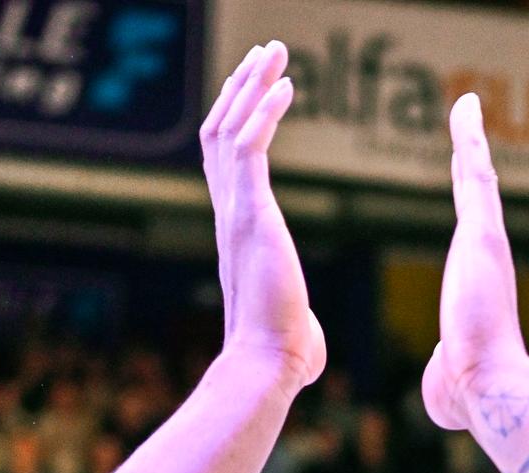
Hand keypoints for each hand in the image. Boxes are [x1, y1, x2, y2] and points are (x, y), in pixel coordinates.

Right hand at [202, 42, 324, 387]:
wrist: (268, 364)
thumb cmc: (283, 354)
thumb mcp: (292, 325)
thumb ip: (297, 320)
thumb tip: (307, 345)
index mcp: (237, 231)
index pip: (227, 163)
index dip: (238, 120)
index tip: (258, 90)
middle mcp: (228, 214)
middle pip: (221, 132)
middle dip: (242, 88)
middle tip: (266, 53)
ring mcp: (235, 212)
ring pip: (230, 129)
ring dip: (252, 87)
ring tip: (275, 51)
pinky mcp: (250, 214)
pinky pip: (252, 148)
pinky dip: (265, 112)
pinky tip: (287, 87)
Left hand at [423, 93, 528, 432]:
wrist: (489, 389)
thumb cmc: (468, 392)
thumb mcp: (448, 376)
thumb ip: (444, 368)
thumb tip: (443, 384)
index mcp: (476, 280)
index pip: (471, 227)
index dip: (468, 196)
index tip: (466, 169)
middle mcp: (487, 255)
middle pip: (477, 193)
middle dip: (472, 155)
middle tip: (468, 120)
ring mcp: (488, 243)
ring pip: (479, 178)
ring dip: (471, 139)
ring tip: (465, 104)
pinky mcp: (484, 237)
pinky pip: (477, 178)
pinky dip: (472, 142)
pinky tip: (465, 111)